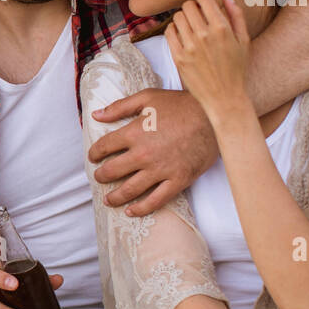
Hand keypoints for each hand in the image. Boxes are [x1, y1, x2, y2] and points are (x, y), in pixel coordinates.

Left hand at [87, 87, 216, 215]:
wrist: (215, 115)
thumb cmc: (181, 104)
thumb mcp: (148, 97)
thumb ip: (120, 107)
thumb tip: (96, 115)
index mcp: (134, 132)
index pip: (104, 147)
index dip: (94, 153)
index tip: (93, 157)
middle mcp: (143, 154)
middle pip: (112, 171)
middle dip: (101, 176)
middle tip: (99, 178)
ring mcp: (160, 169)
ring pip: (130, 190)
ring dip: (115, 197)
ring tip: (108, 200)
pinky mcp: (178, 180)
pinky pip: (156, 200)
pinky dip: (141, 209)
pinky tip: (131, 211)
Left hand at [166, 0, 252, 122]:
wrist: (225, 97)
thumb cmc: (237, 68)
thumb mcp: (244, 40)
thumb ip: (236, 14)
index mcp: (222, 28)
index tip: (206, 7)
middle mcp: (204, 35)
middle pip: (188, 5)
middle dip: (192, 8)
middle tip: (197, 17)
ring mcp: (189, 47)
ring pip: (177, 17)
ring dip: (183, 19)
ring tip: (190, 27)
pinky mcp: (178, 57)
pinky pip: (169, 32)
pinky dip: (174, 30)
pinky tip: (182, 36)